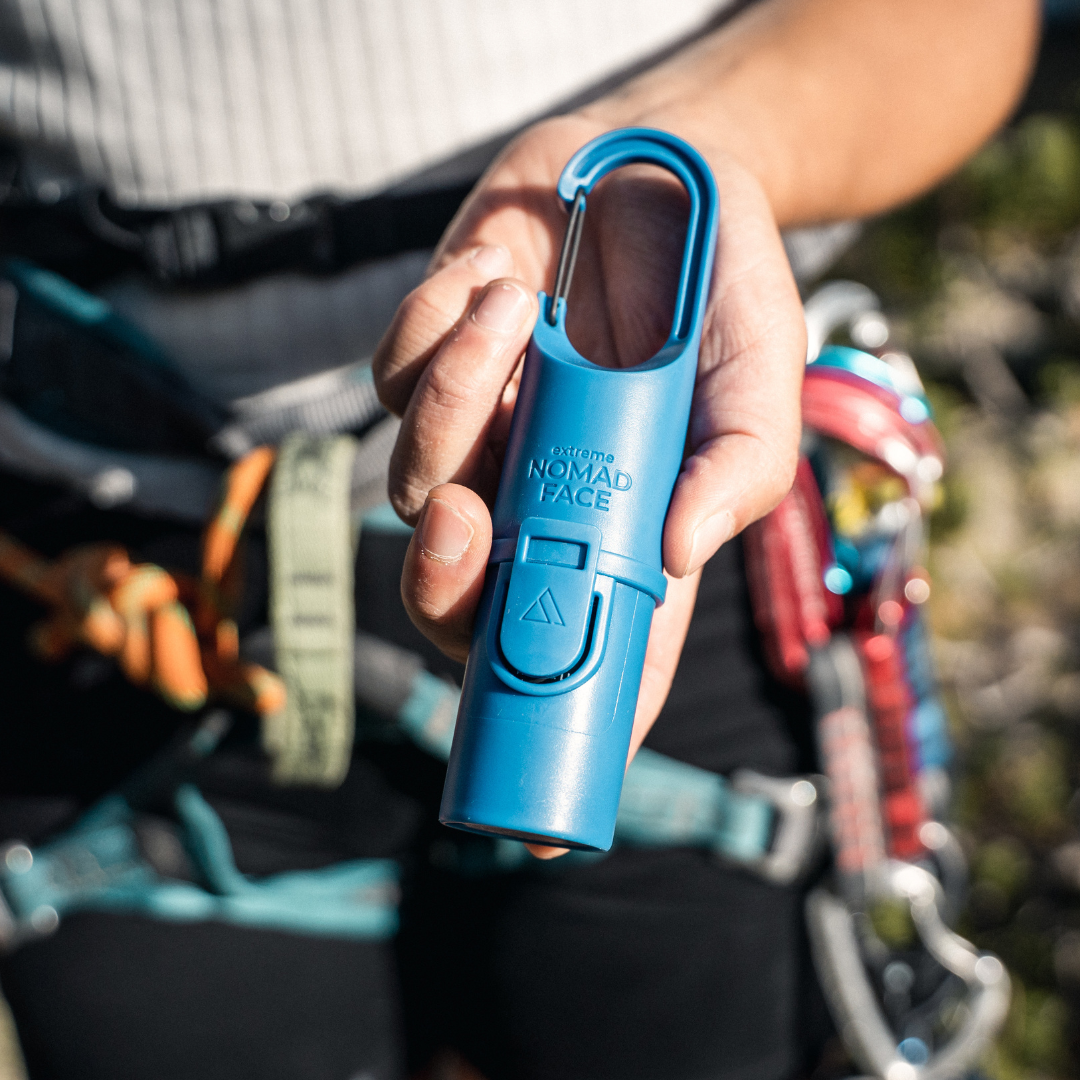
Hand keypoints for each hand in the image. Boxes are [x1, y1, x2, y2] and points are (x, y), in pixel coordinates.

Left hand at [373, 115, 805, 849]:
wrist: (666, 178)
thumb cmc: (726, 303)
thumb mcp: (762, 391)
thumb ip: (737, 475)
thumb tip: (678, 550)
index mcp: (615, 533)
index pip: (575, 652)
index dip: (550, 728)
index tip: (532, 817)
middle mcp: (535, 499)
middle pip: (453, 597)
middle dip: (440, 583)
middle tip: (466, 526)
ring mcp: (477, 434)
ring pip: (412, 476)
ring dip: (455, 399)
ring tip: (524, 312)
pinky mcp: (431, 357)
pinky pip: (393, 371)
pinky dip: (434, 325)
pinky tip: (498, 280)